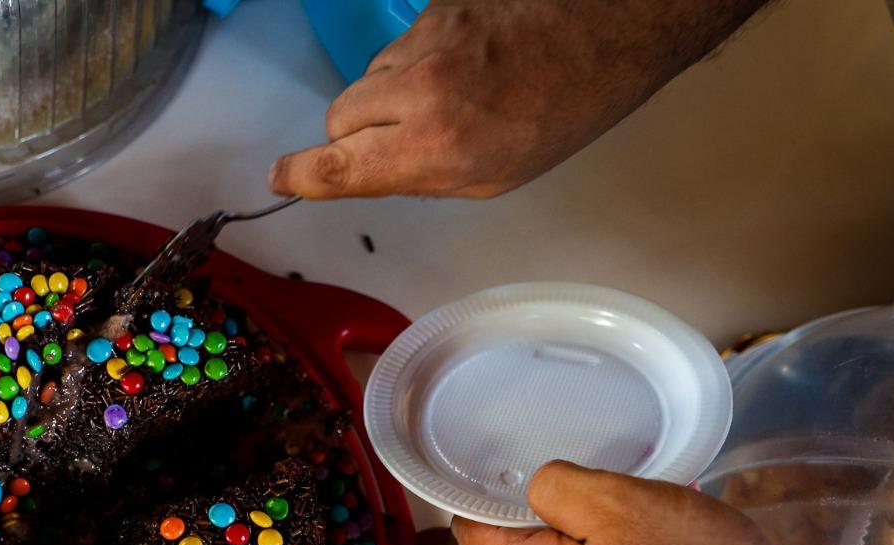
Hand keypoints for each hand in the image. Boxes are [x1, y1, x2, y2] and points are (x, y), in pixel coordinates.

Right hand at [270, 0, 768, 199]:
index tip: (280, 178)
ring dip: (389, 95)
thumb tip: (375, 171)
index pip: (338, 165)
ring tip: (445, 97)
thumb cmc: (564, 111)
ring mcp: (427, 41)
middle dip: (355, 134)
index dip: (301, 175)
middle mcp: (421, 92)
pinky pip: (401, 45)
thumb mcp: (494, 175)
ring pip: (369, 78)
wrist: (613, 26)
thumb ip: (424, 178)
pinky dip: (417, 61)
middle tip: (394, 141)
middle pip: (341, 117)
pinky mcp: (437, 7)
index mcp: (435, 147)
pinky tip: (461, 65)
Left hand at [419, 461, 797, 544]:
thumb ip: (556, 487)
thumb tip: (531, 487)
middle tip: (465, 487)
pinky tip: (582, 535)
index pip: (465, 533)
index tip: (452, 465)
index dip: (457, 496)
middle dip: (474, 527)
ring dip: (520, 541)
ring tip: (520, 502)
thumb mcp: (619, 503)